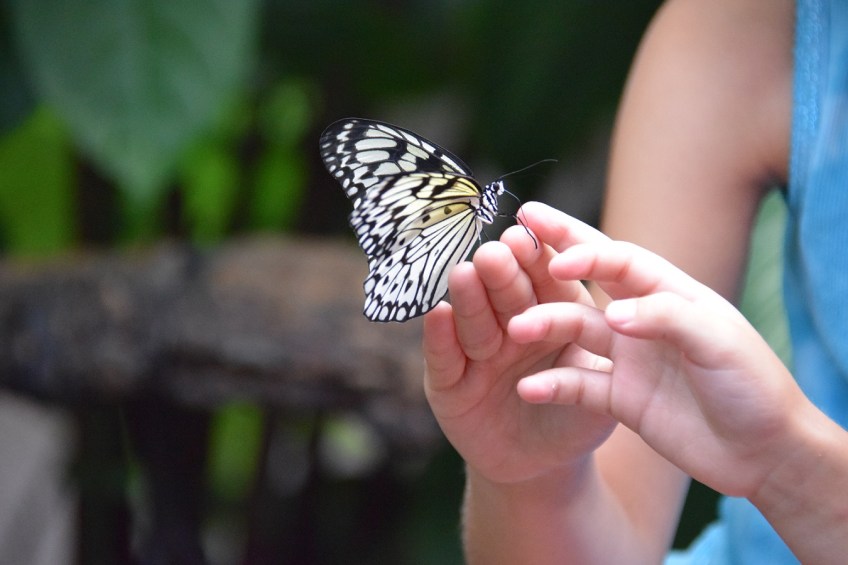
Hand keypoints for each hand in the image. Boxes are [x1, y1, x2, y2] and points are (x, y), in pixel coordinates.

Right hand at [423, 218, 616, 484]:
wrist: (543, 468)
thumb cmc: (578, 420)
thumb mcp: (599, 385)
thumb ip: (605, 349)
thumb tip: (623, 312)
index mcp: (552, 312)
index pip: (546, 277)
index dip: (537, 257)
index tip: (527, 234)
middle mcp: (509, 324)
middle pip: (504, 293)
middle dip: (500, 272)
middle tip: (495, 253)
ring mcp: (476, 352)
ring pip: (472, 319)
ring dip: (468, 296)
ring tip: (463, 273)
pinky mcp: (448, 382)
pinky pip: (444, 357)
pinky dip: (440, 337)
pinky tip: (438, 314)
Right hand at [510, 202, 807, 496]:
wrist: (764, 453)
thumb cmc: (753, 387)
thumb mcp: (719, 343)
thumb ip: (667, 318)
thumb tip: (613, 313)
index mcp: (672, 293)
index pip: (622, 261)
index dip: (589, 253)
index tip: (559, 260)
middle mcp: (643, 318)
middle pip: (590, 279)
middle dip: (555, 252)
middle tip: (515, 232)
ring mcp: (629, 357)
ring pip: (575, 331)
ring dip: (545, 325)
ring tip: (517, 329)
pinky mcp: (620, 397)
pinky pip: (577, 386)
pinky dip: (552, 386)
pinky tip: (528, 388)